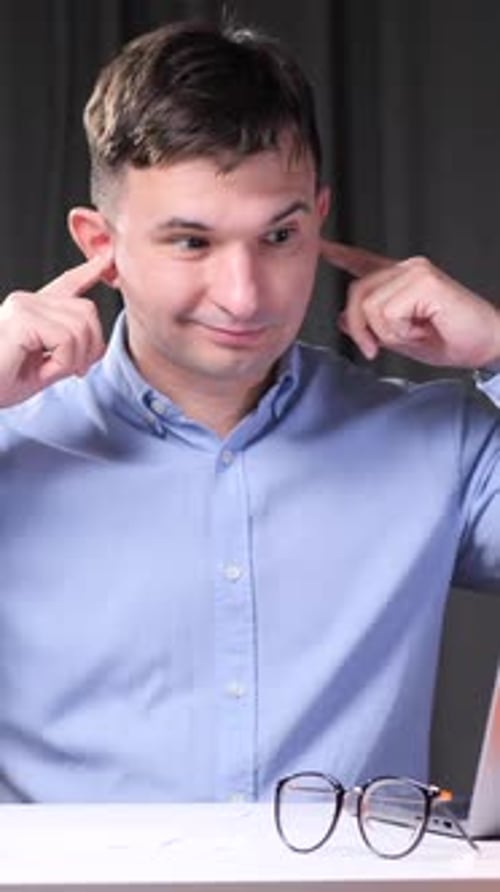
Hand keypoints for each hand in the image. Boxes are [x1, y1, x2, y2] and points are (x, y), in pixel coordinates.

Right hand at [0, 250, 113, 407]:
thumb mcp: (43, 368)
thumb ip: (69, 353)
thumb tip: (96, 346)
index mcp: (33, 309)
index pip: (67, 284)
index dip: (88, 271)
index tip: (106, 258)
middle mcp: (28, 301)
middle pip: (87, 311)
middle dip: (90, 346)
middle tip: (69, 370)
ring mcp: (24, 306)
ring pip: (82, 326)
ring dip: (74, 358)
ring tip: (48, 371)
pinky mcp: (22, 319)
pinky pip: (67, 339)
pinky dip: (63, 363)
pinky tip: (41, 369)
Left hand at [321, 239, 499, 367]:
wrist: (487, 344)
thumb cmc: (453, 339)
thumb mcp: (400, 338)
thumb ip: (371, 326)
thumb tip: (342, 318)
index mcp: (401, 279)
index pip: (364, 263)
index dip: (340, 255)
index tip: (321, 247)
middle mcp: (407, 269)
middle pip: (357, 293)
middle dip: (360, 328)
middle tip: (375, 348)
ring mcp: (416, 271)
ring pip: (370, 306)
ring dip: (387, 333)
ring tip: (413, 334)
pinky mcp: (424, 280)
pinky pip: (388, 312)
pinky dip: (400, 332)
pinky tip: (422, 329)